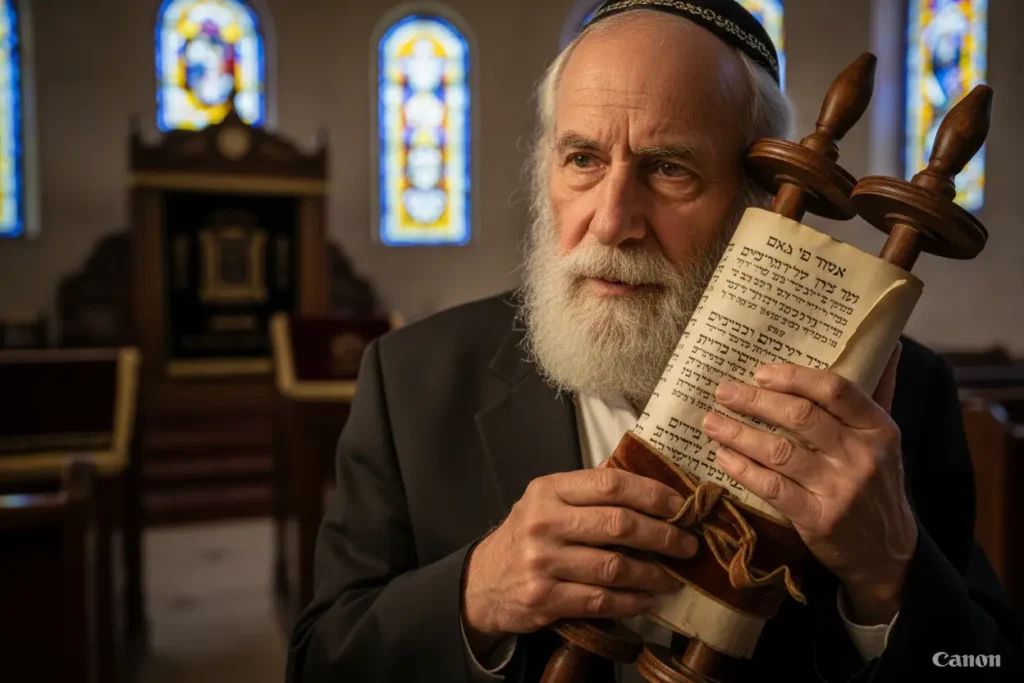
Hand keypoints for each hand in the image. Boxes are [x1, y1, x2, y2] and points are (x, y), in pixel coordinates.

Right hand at [461, 468, 698, 650]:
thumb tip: (647, 482)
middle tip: (687, 545)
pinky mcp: (544, 598)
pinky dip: (631, 601)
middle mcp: (543, 522)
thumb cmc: (526, 535)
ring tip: (672, 576)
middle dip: (663, 536)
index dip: (652, 493)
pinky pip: (600, 600)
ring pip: (614, 567)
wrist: (482, 581)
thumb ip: (588, 491)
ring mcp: (542, 562)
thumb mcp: (547, 500)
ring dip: (652, 574)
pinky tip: (647, 599)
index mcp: (549, 490)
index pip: (609, 484)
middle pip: (618, 525)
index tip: (679, 506)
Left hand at [701, 343, 916, 624]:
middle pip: (799, 417)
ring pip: (779, 451)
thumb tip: (886, 344)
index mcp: (879, 429)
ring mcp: (840, 490)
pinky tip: (723, 456)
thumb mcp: (884, 439)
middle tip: (723, 391)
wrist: (888, 552)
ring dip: (738, 433)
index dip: (793, 377)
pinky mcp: (818, 519)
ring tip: (711, 421)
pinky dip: (742, 469)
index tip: (760, 372)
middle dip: (754, 401)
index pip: (835, 390)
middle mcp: (862, 456)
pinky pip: (772, 487)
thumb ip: (878, 392)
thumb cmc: (877, 484)